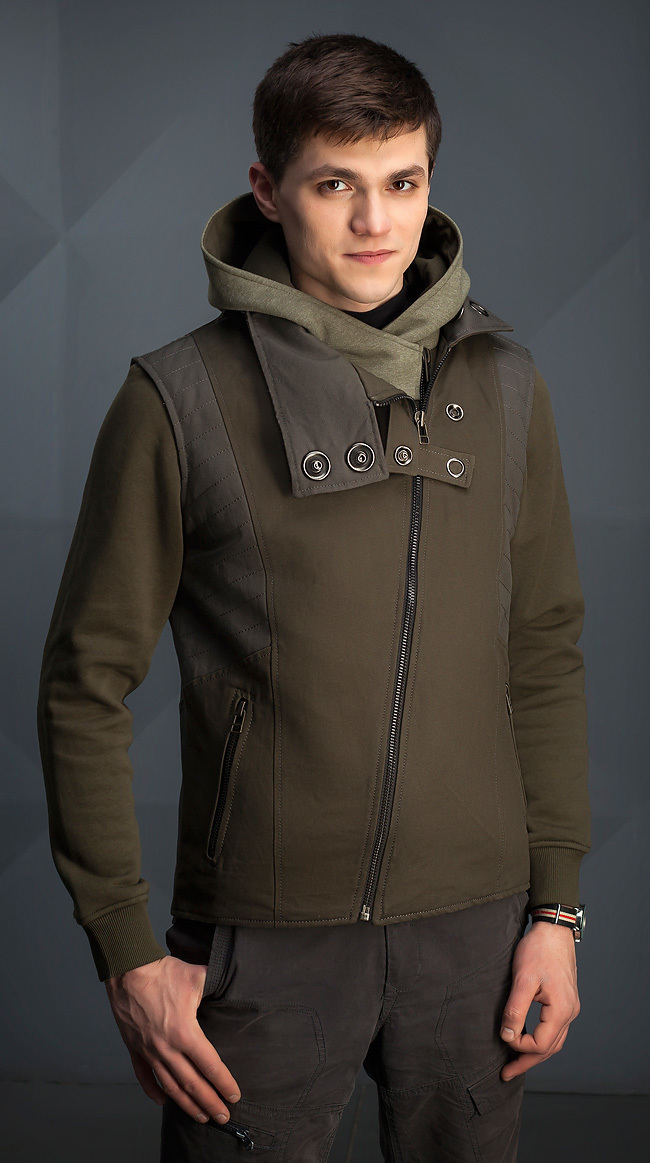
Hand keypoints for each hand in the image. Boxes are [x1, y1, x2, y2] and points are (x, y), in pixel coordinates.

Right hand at [104, 954, 240, 1123]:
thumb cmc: (163, 972)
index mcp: (185, 1033)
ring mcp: (149, 1051)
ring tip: (201, 1117)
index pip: (210, 1065)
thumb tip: (236, 982)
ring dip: (187, 1104)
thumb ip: (217, 984)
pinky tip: (164, 1102)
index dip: (224, 1083)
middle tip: (224, 1118)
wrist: (127, 969)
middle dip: (210, 1103)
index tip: (234, 1096)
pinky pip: (145, 1076)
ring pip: (170, 1086)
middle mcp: (167, 1048)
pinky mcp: (134, 1048)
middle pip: (192, 1084)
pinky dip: (154, 1092)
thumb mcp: (198, 976)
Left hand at [499, 921, 579, 1080]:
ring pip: (553, 1040)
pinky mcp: (564, 1000)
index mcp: (562, 1010)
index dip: (521, 1047)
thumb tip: (507, 1036)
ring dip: (535, 1053)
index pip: (541, 1044)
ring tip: (515, 1062)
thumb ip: (516, 1010)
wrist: (553, 929)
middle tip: (506, 1074)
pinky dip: (540, 1039)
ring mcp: (569, 1007)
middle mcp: (570, 1012)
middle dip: (527, 1061)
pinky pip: (554, 1029)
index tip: (502, 1039)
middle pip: (550, 1048)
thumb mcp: (523, 979)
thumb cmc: (538, 950)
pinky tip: (527, 1038)